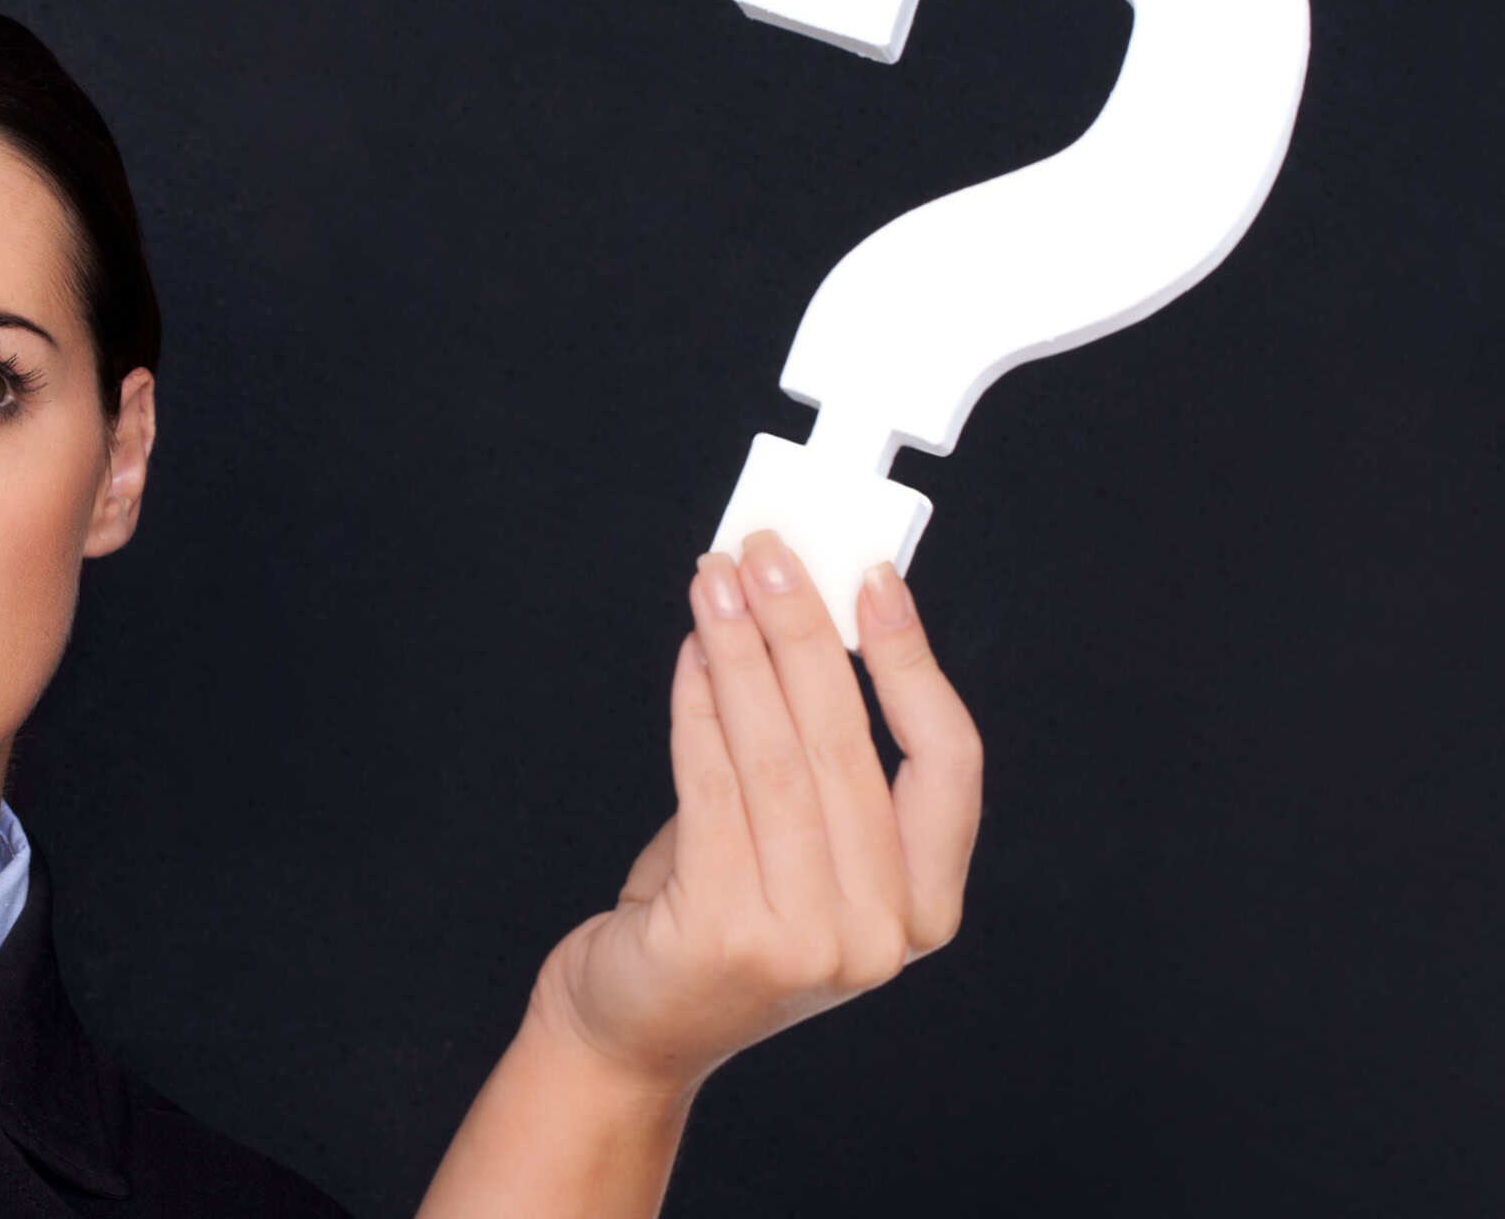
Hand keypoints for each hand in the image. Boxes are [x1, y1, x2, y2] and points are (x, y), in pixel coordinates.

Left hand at [530, 529, 984, 1095]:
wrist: (634, 1030)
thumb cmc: (714, 922)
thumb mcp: (792, 847)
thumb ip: (811, 758)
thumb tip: (798, 615)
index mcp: (923, 909)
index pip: (950, 765)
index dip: (914, 662)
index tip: (874, 580)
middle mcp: (879, 933)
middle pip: (850, 746)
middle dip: (804, 632)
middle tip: (769, 554)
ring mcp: (808, 941)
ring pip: (778, 758)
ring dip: (742, 652)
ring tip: (716, 583)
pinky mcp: (728, 934)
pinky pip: (713, 787)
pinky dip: (698, 706)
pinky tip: (690, 653)